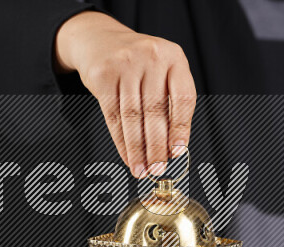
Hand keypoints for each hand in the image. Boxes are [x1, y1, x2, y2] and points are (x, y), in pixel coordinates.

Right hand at [55, 11, 195, 177]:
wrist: (100, 41)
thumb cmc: (138, 65)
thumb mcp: (161, 73)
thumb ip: (171, 104)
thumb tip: (173, 148)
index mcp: (174, 57)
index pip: (182, 97)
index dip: (181, 127)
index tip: (178, 151)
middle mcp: (151, 56)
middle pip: (155, 110)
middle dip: (157, 146)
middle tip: (158, 168)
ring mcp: (125, 63)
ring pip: (133, 116)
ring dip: (138, 149)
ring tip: (142, 169)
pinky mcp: (103, 74)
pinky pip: (113, 115)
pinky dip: (121, 142)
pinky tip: (127, 156)